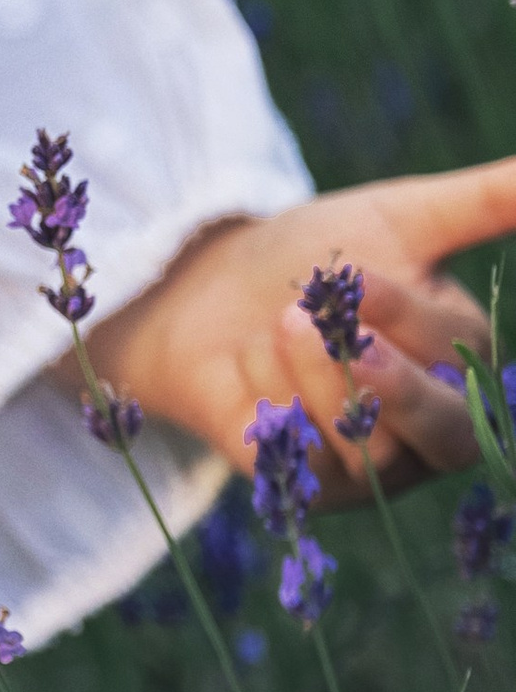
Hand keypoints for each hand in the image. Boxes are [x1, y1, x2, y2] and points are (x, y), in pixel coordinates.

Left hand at [89, 159, 515, 502]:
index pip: (466, 362)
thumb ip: (483, 203)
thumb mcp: (400, 220)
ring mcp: (369, 468)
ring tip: (281, 320)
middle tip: (351, 336)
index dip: (415, 320)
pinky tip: (247, 358)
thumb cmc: (316, 255)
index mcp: (463, 368)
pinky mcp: (307, 488)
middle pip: (448, 436)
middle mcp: (427, 430)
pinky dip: (277, 405)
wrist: (207, 288)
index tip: (360, 274)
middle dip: (399, 387)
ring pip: (374, 452)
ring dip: (323, 379)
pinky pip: (308, 465)